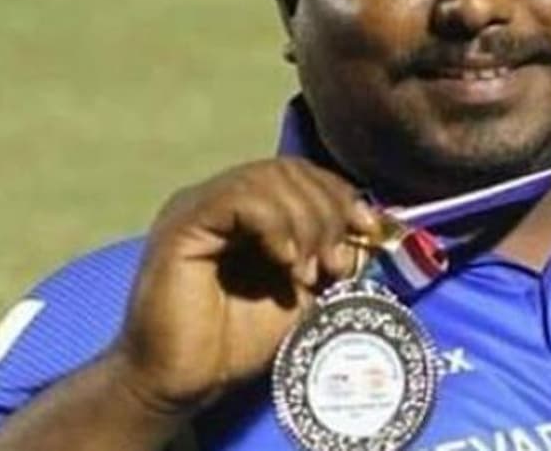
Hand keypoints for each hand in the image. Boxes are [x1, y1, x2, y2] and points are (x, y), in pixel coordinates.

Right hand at [109, 158, 379, 416]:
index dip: (339, 194)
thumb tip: (368, 230)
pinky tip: (286, 262)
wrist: (185, 381)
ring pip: (266, 179)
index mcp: (246, 208)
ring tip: (308, 273)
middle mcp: (220, 198)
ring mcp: (198, 207)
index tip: (367, 231)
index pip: (300, 173)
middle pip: (288, 171)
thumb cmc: (237, 341)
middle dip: (327, 212)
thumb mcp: (303, 291)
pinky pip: (237, 199)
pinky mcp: (182, 226)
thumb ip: (330, 255)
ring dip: (306, 222)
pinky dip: (274, 225)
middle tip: (335, 264)